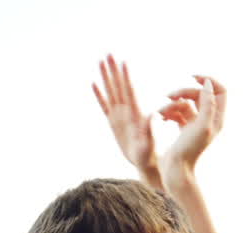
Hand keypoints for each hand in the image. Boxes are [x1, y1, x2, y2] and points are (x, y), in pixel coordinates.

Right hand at [92, 54, 158, 177]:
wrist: (145, 163)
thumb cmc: (149, 156)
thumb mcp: (150, 144)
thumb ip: (151, 130)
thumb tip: (154, 116)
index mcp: (136, 113)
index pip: (130, 91)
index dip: (126, 77)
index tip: (123, 62)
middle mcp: (127, 111)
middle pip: (119, 86)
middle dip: (114, 70)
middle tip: (108, 54)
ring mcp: (119, 115)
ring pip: (111, 91)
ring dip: (106, 77)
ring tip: (101, 61)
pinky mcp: (113, 122)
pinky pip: (104, 106)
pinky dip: (99, 95)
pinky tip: (94, 84)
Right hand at [159, 76, 226, 184]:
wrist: (176, 171)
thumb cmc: (189, 150)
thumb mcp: (201, 126)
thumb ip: (207, 104)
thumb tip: (207, 84)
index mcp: (216, 118)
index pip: (220, 90)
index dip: (208, 80)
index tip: (193, 77)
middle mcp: (208, 120)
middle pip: (199, 94)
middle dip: (183, 92)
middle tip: (169, 96)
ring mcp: (195, 124)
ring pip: (185, 103)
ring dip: (172, 104)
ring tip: (161, 113)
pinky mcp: (184, 129)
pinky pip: (177, 113)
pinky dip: (168, 113)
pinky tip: (161, 118)